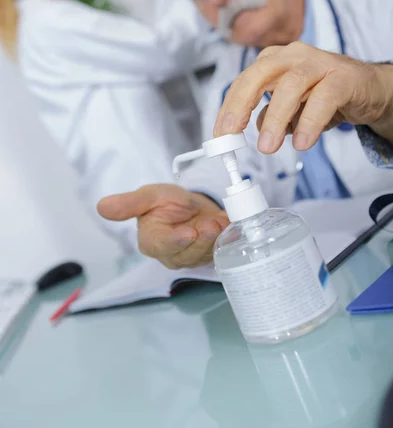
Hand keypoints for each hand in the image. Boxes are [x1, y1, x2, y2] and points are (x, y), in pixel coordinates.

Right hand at [98, 184, 228, 268]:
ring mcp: (190, 258)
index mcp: (151, 241)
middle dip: (203, 238)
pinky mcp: (208, 256)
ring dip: (217, 238)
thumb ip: (129, 204)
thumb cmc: (166, 201)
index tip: (190, 232)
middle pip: (187, 254)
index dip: (176, 241)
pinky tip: (229, 226)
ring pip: (204, 254)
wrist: (190, 205)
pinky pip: (219, 252)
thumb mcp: (149, 196)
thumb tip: (101, 206)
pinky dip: (226, 239)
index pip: (162, 245)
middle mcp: (170, 255)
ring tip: (222, 219)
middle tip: (214, 222)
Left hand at [214, 42, 392, 152]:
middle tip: (232, 134)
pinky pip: (324, 97)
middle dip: (241, 104)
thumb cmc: (326, 94)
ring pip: (291, 85)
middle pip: (260, 73)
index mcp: (276, 61)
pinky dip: (310, 121)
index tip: (220, 134)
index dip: (229, 107)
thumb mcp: (292, 108)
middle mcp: (294, 55)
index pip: (244, 81)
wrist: (370, 88)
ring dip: (275, 118)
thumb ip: (271, 116)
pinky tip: (302, 141)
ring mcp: (320, 62)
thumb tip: (253, 129)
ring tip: (267, 147)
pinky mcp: (344, 76)